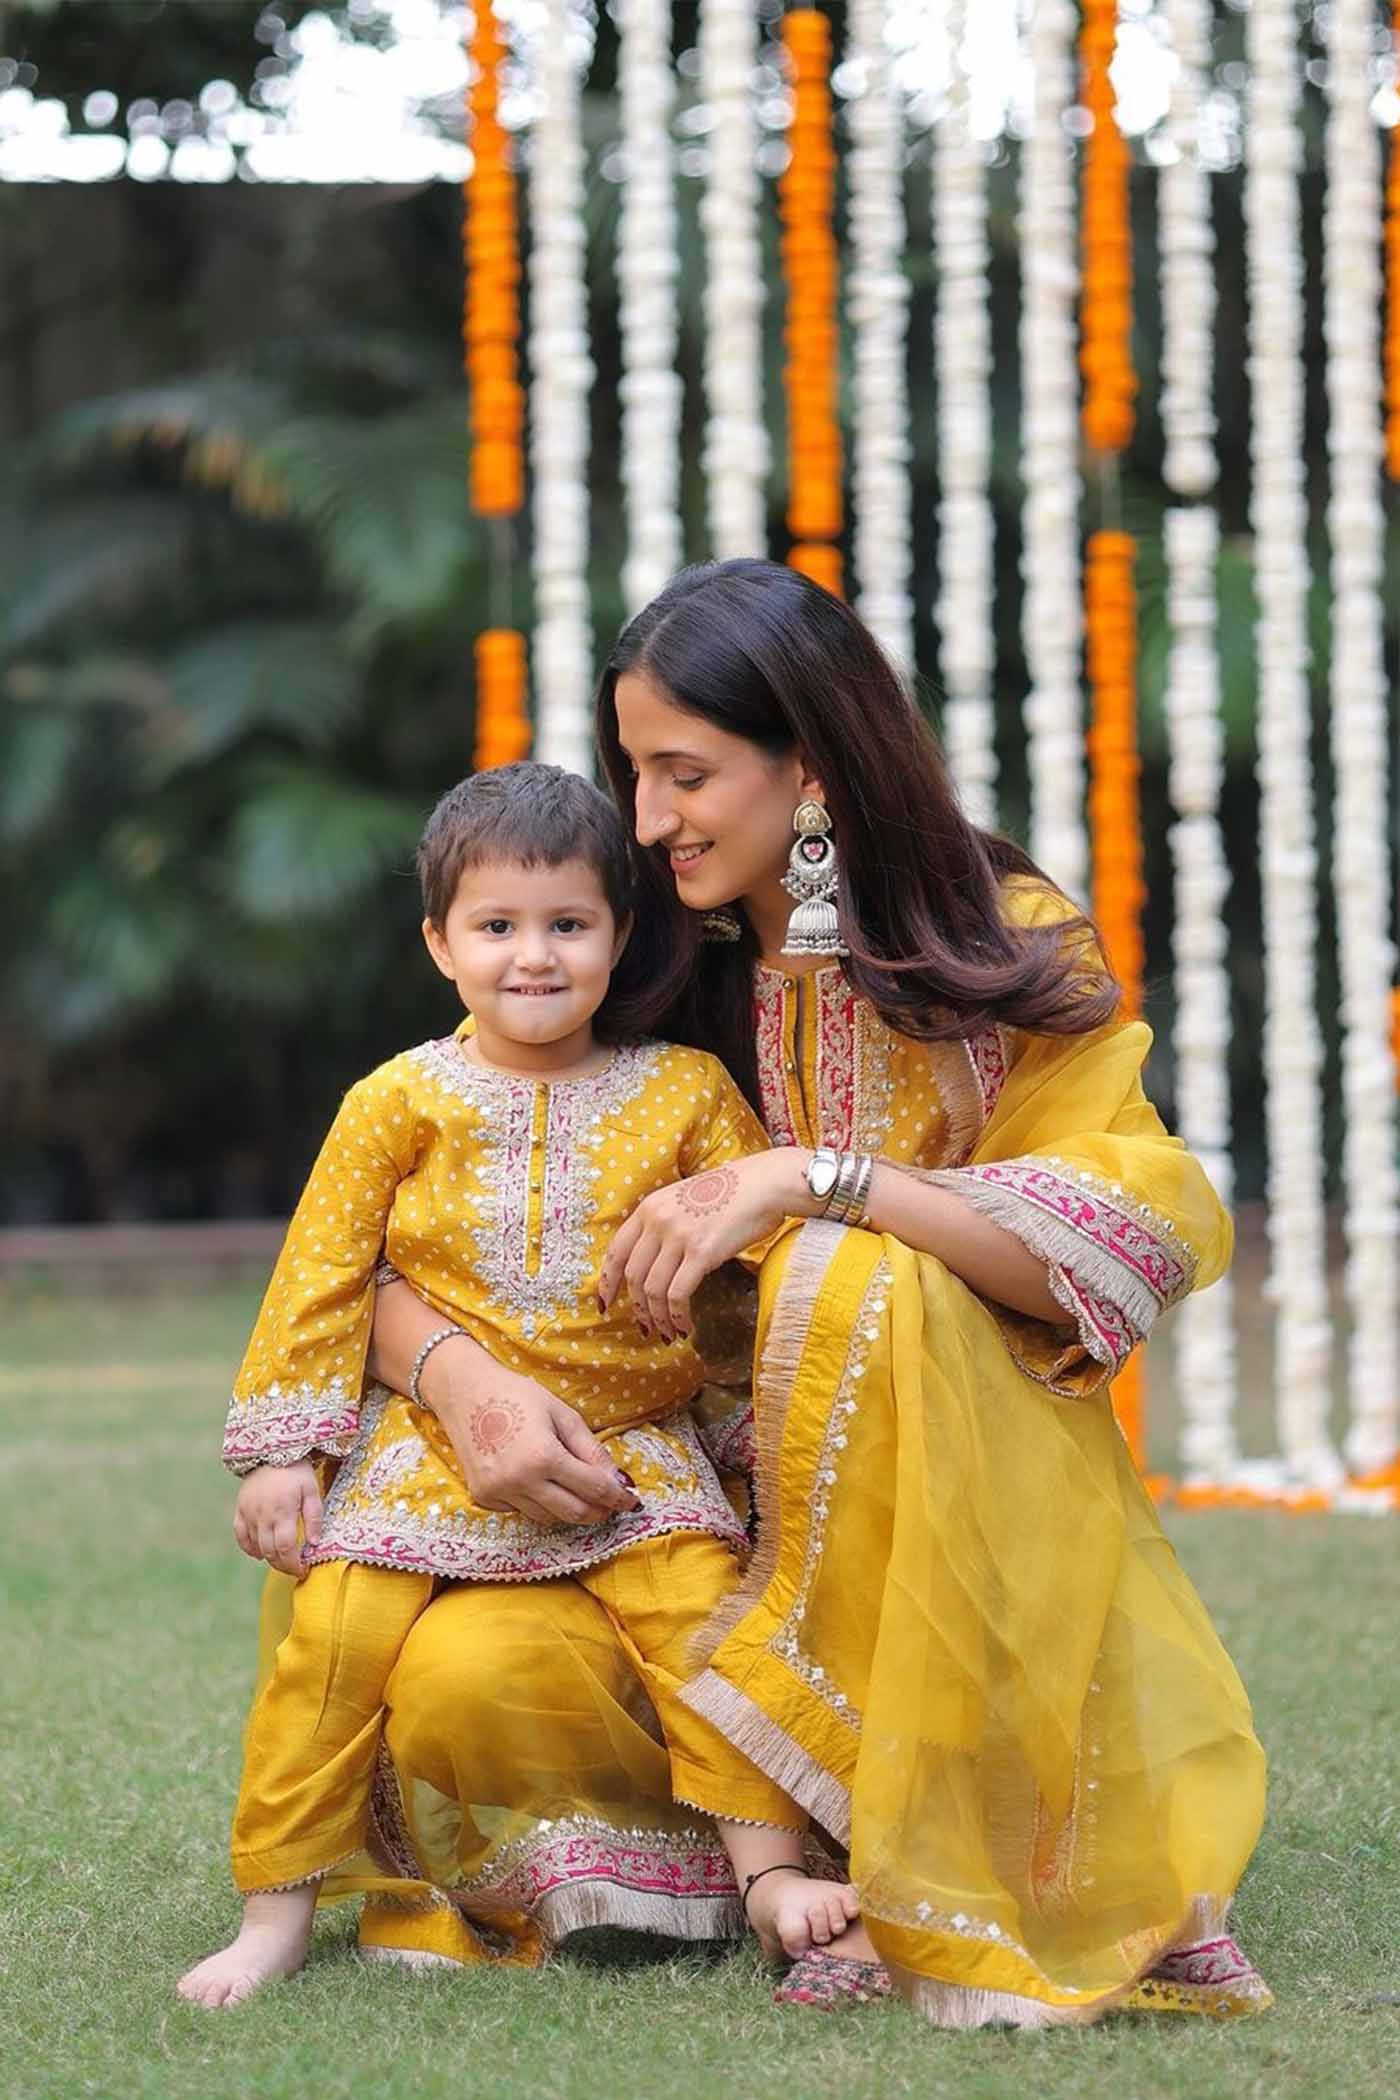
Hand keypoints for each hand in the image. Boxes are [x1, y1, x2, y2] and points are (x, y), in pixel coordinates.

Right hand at [233, 1460, 322, 1577]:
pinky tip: (261, 1552)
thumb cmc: (296, 1470)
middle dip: (283, 1565)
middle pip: (270, 1551)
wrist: (271, 1450)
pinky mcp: (240, 1509)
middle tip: (295, 1568)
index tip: (303, 1570)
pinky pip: (240, 1536)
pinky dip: (250, 1548)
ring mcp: (248, 1513)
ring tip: (283, 1558)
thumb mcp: (312, 1490)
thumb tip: (314, 1544)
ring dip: (269, 1557)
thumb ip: (314, 1517)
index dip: (294, 1564)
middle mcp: (262, 1515)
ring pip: (255, 1547)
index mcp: (282, 1511)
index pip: (286, 1548)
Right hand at [434, 1363, 642, 1528]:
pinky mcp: (484, 1497)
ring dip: (569, 1508)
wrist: (464, 1393)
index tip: (631, 1501)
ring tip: (578, 1491)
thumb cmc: (517, 1395)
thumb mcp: (562, 1414)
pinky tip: (540, 1482)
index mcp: (544, 1456)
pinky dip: (539, 1503)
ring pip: (548, 1517)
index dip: (618, 1497)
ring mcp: (499, 1492)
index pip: (593, 1488)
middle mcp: (520, 1481)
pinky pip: (522, 1511)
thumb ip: (590, 1450)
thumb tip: (617, 1479)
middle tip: (611, 1504)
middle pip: (573, 1512)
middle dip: (598, 1512)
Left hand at [598, 1150, 805, 1342]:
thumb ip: (664, 1225)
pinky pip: (678, 1294)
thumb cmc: (733, 1193)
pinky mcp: (702, 1252)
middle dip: (637, 1308)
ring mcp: (678, 1236)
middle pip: (633, 1276)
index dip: (607, 1283)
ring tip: (668, 1333)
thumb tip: (655, 1265)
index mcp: (650, 1207)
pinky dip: (677, 1316)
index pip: (616, 1251)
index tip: (605, 1304)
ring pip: (653, 1290)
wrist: (766, 1183)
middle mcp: (658, 1220)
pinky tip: (685, 1326)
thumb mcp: (685, 1200)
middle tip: (646, 1326)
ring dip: (658, 1318)